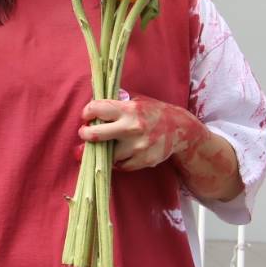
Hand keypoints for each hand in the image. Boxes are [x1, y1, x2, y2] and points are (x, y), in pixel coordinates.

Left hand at [79, 97, 200, 170]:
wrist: (181, 129)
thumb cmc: (154, 113)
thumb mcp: (137, 101)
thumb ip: (116, 103)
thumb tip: (92, 107)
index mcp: (129, 109)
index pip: (97, 109)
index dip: (87, 112)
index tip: (86, 116)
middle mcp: (132, 128)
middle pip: (95, 135)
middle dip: (85, 134)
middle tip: (84, 133)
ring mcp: (138, 146)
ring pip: (107, 154)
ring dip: (104, 150)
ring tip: (106, 144)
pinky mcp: (144, 161)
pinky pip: (121, 165)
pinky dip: (118, 160)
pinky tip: (121, 152)